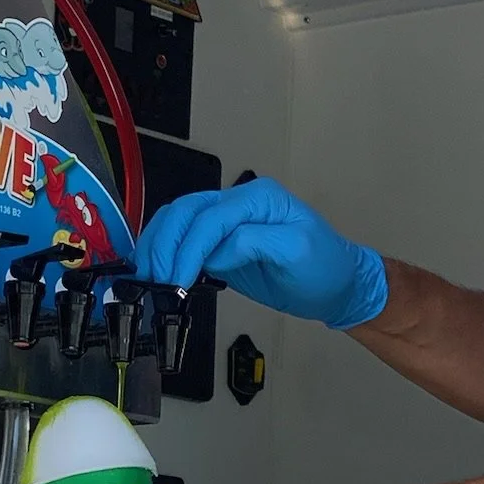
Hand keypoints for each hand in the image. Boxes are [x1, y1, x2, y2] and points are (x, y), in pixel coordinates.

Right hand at [136, 176, 386, 328]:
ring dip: (157, 246)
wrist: (336, 285)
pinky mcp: (218, 243)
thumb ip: (254, 243)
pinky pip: (183, 238)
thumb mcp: (297, 252)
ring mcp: (225, 221)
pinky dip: (163, 251)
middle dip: (165, 245)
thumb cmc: (324, 268)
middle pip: (185, 211)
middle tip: (155, 279)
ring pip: (177, 221)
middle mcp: (237, 202)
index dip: (189, 248)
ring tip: (147, 276)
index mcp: (258, 198)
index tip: (176, 280)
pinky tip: (153, 270)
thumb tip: (213, 254)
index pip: (210, 217)